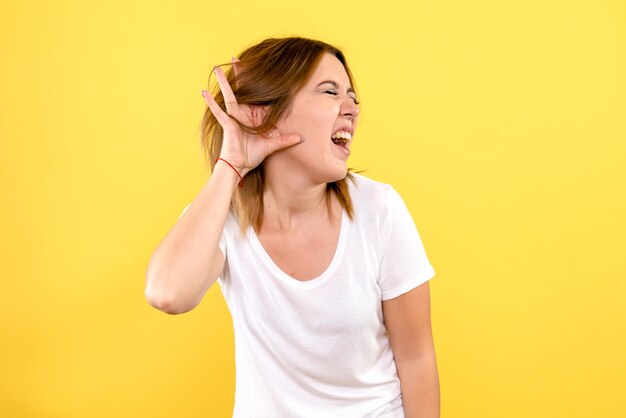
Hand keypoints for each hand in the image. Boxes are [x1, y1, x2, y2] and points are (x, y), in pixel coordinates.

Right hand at [201, 57, 303, 177]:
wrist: (239, 166)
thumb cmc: (252, 156)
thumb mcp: (272, 146)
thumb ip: (285, 141)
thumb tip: (301, 138)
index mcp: (254, 117)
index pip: (257, 97)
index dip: (258, 84)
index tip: (259, 69)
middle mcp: (243, 114)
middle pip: (242, 90)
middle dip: (239, 75)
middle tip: (236, 58)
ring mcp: (233, 118)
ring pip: (228, 96)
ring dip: (223, 83)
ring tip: (216, 68)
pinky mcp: (227, 124)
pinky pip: (218, 111)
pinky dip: (211, 102)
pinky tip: (203, 92)